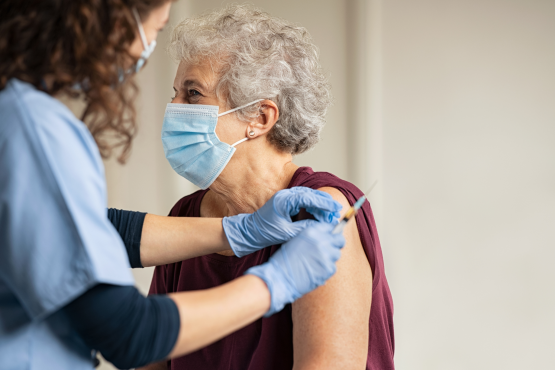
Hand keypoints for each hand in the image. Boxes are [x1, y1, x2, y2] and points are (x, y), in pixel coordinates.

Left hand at [222, 187, 341, 256]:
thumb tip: (321, 227)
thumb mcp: (287, 233)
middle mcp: (285, 195)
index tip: (335, 208)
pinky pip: (303, 201)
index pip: (309, 198)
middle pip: (310, 194)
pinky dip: (312, 206)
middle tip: (336, 211)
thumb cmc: (265, 232)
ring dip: (319, 205)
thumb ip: (305, 228)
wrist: (250, 232)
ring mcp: (285, 197)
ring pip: (308, 197)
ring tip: (330, 214)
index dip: (324, 203)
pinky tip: (319, 214)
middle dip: (324, 203)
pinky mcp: (286, 202)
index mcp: (284, 200)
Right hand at [246, 222, 344, 315]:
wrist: (280, 277)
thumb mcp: (296, 240)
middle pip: (340, 240)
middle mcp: (321, 241)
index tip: (330, 237)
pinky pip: (333, 267)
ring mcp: (326, 255)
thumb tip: (326, 237)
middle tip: (329, 250)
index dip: (331, 233)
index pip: (330, 227)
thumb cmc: (284, 260)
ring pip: (337, 254)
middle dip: (336, 244)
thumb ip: (312, 237)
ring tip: (316, 263)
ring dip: (330, 258)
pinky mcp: (329, 269)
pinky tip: (315, 271)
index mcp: (312, 232)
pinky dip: (326, 270)